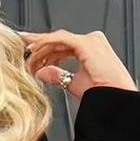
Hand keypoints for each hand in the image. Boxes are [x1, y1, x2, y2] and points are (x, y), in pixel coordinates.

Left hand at [17, 29, 137, 99]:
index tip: (28, 52)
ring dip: (39, 48)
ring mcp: (90, 40)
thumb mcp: (74, 85)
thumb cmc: (103, 96)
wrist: (116, 101)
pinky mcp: (86, 44)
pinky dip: (45, 43)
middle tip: (23, 56)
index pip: (62, 46)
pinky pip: (60, 40)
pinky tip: (34, 50)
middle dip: (39, 49)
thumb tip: (41, 73)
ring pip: (57, 39)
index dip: (44, 49)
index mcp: (90, 49)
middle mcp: (91, 41)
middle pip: (58, 41)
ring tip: (27, 59)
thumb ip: (58, 76)